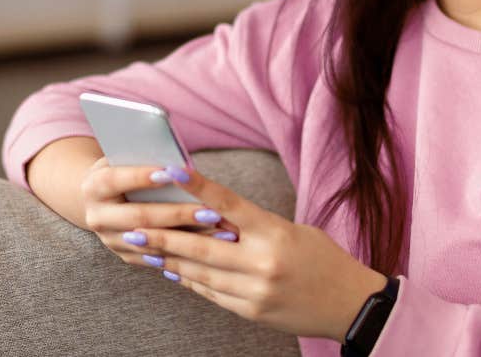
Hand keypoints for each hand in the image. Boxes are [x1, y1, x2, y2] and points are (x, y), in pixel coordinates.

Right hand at [79, 157, 240, 267]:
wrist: (102, 198)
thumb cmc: (123, 168)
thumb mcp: (124, 157)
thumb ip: (143, 158)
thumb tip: (179, 163)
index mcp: (93, 187)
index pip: (115, 180)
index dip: (142, 176)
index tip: (174, 171)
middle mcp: (96, 217)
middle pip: (138, 216)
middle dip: (177, 213)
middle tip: (211, 211)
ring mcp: (110, 240)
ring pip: (152, 241)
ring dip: (188, 237)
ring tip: (220, 229)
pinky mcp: (125, 255)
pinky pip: (157, 257)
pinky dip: (184, 252)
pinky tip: (211, 247)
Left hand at [117, 165, 388, 341]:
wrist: (350, 304)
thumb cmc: (322, 258)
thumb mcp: (293, 231)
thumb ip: (253, 225)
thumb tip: (211, 214)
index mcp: (274, 233)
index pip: (228, 203)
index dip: (196, 185)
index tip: (168, 169)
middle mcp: (262, 263)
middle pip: (200, 246)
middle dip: (161, 236)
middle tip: (131, 226)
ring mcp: (255, 291)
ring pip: (199, 273)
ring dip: (169, 260)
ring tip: (143, 248)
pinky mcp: (252, 311)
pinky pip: (211, 294)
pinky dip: (190, 280)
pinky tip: (173, 270)